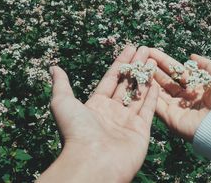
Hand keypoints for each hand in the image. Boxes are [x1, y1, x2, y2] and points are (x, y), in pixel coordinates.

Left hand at [38, 46, 157, 182]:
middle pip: (127, 84)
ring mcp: (128, 122)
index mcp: (96, 105)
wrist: (93, 162)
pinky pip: (148, 110)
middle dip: (136, 66)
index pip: (111, 79)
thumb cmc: (76, 131)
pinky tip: (157, 82)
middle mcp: (113, 113)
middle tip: (146, 49)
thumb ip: (61, 85)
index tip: (131, 48)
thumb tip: (53, 67)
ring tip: (153, 60)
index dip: (121, 63)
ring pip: (139, 95)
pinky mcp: (141, 131)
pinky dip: (153, 97)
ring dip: (146, 77)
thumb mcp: (63, 103)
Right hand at [149, 48, 210, 140]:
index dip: (164, 61)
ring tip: (138, 67)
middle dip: (153, 69)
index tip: (151, 51)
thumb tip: (191, 56)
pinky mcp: (172, 119)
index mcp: (196, 86)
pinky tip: (140, 83)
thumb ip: (207, 64)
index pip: (176, 71)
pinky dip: (149, 96)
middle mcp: (186, 97)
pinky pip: (158, 106)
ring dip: (149, 80)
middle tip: (140, 57)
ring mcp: (178, 108)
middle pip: (166, 81)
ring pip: (159, 92)